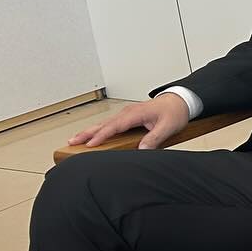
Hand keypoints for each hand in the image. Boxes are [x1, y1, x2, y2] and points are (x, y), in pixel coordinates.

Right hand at [68, 93, 190, 150]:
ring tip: (75, 140)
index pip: (114, 126)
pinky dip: (98, 130)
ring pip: (104, 123)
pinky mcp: (127, 117)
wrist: (179, 101)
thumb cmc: (174, 112)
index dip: (101, 136)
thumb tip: (142, 150)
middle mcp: (127, 112)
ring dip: (89, 131)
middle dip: (86, 133)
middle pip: (103, 124)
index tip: (90, 144)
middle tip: (72, 141)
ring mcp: (126, 114)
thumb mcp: (167, 127)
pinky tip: (92, 136)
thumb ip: (154, 138)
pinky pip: (109, 124)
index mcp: (135, 114)